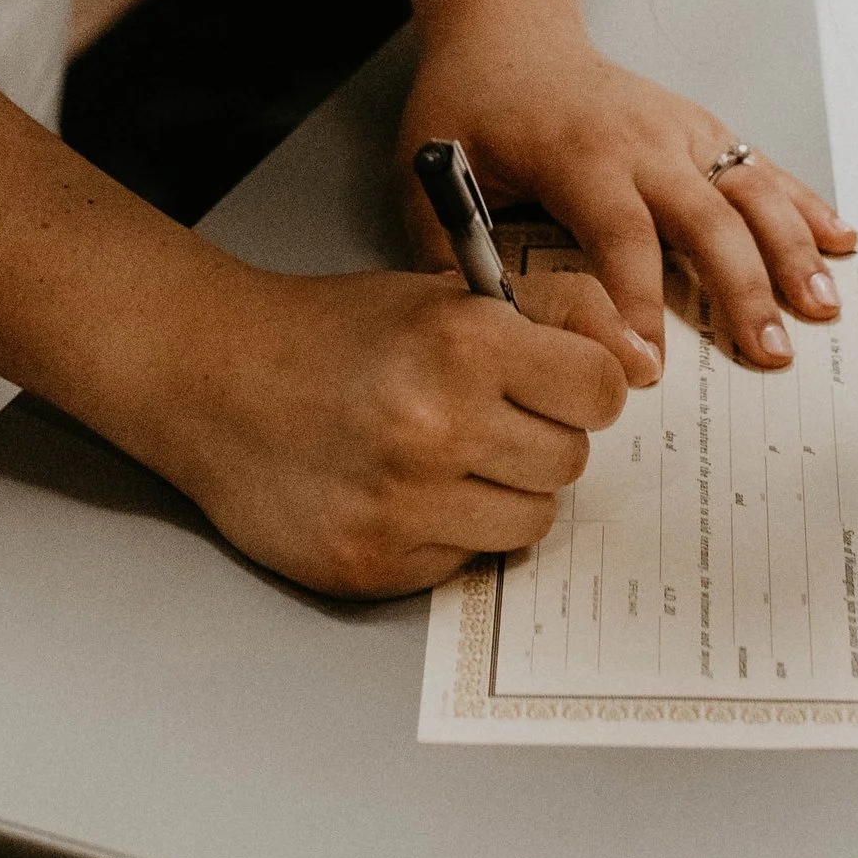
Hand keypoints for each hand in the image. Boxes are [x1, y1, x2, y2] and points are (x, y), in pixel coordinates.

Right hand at [123, 246, 642, 600]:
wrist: (215, 379)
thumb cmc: (338, 333)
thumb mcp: (449, 294)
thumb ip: (557, 311)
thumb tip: (642, 361)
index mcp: (465, 342)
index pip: (600, 391)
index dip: (579, 386)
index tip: (550, 384)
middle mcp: (439, 425)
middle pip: (569, 462)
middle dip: (537, 439)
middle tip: (480, 417)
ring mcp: (405, 504)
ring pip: (529, 522)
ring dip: (499, 494)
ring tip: (440, 456)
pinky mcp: (376, 564)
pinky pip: (466, 562)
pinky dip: (445, 533)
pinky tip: (398, 491)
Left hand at [399, 19, 855, 373]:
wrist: (508, 31)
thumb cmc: (472, 104)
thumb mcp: (433, 171)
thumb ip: (450, 251)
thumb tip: (478, 331)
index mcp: (576, 153)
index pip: (619, 233)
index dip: (636, 302)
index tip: (648, 366)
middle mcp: (641, 138)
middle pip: (704, 217)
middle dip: (740, 288)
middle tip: (769, 355)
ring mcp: (680, 129)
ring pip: (749, 190)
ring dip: (791, 249)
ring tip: (822, 308)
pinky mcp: (701, 129)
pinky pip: (761, 167)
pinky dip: (804, 204)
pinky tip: (841, 241)